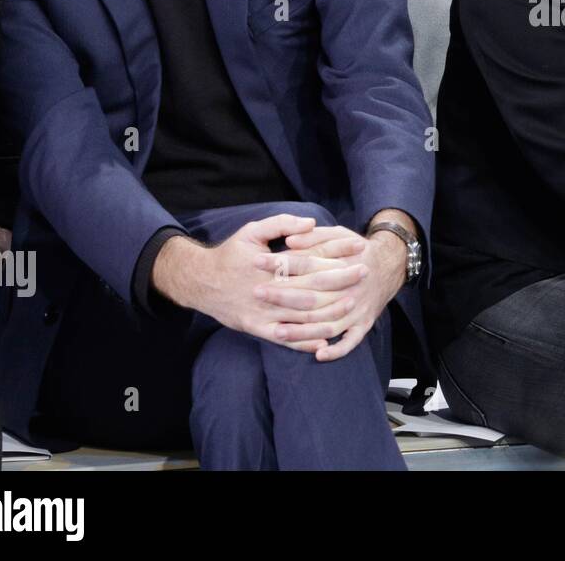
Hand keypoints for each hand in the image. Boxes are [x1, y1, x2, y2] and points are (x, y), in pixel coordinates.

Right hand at [155, 213, 362, 352]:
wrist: (199, 282)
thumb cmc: (230, 254)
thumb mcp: (252, 232)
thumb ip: (281, 223)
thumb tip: (311, 222)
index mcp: (270, 264)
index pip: (311, 258)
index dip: (336, 252)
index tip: (358, 248)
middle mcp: (268, 289)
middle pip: (312, 287)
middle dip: (341, 280)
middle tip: (365, 273)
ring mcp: (263, 312)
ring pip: (302, 317)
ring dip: (329, 312)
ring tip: (352, 306)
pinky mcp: (256, 328)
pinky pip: (284, 339)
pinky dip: (305, 342)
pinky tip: (325, 342)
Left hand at [255, 225, 406, 361]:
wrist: (390, 264)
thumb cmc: (357, 249)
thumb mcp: (338, 234)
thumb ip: (314, 237)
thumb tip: (289, 241)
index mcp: (342, 263)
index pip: (307, 262)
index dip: (281, 262)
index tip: (256, 261)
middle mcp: (350, 287)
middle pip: (313, 295)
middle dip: (282, 295)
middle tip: (257, 293)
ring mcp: (358, 308)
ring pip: (328, 323)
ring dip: (302, 330)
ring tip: (277, 331)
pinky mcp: (365, 323)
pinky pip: (351, 341)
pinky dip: (337, 349)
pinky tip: (319, 354)